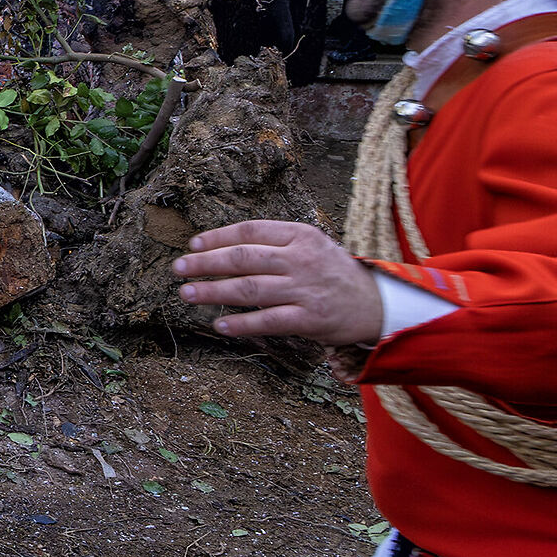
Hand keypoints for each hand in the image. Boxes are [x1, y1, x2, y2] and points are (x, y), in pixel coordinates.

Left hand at [171, 219, 384, 343]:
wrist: (377, 302)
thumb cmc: (334, 273)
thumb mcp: (311, 245)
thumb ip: (275, 244)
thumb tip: (224, 249)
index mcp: (300, 235)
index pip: (250, 231)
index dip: (217, 237)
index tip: (193, 245)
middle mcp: (300, 259)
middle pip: (243, 258)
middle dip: (205, 263)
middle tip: (179, 268)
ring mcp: (304, 289)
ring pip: (249, 289)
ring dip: (213, 291)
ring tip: (187, 294)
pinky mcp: (309, 318)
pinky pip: (267, 320)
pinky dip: (240, 323)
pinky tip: (219, 324)